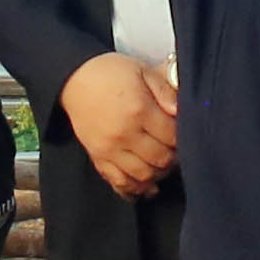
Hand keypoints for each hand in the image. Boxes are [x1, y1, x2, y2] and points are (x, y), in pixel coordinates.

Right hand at [64, 51, 178, 195]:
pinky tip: (146, 187)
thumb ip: (165, 90)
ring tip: (162, 164)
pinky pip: (118, 182)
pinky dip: (135, 189)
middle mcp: (124, 133)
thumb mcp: (142, 71)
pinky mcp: (98, 157)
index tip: (184, 134)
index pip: (172, 137)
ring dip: (158, 174)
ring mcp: (109, 149)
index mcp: (139, 110)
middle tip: (176, 150)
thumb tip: (181, 110)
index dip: (184, 138)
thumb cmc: (111, 73)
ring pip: (143, 175)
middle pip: (160, 159)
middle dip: (173, 158)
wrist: (74, 79)